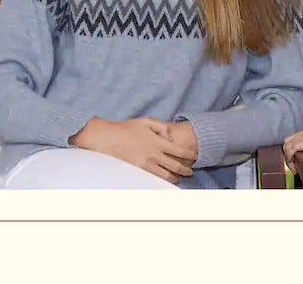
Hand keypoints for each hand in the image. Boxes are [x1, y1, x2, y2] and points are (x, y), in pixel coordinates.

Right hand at [71, 117, 196, 182]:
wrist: (108, 138)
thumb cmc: (126, 128)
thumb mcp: (146, 121)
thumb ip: (161, 127)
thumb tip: (170, 136)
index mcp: (158, 142)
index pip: (179, 151)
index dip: (189, 155)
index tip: (194, 156)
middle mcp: (154, 155)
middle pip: (175, 166)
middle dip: (185, 170)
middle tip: (190, 171)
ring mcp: (147, 165)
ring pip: (166, 176)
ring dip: (175, 178)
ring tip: (179, 178)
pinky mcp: (139, 171)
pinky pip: (154, 179)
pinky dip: (162, 181)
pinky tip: (165, 181)